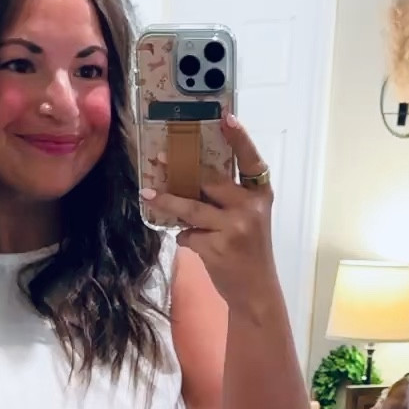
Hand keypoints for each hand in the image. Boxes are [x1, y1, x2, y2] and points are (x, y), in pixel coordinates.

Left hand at [141, 114, 278, 312]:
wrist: (256, 292)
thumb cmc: (248, 251)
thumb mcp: (249, 219)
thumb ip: (229, 198)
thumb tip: (189, 177)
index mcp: (261, 195)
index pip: (251, 160)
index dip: (239, 138)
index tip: (225, 116)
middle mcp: (250, 208)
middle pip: (210, 180)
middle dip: (181, 170)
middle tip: (159, 159)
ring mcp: (234, 227)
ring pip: (191, 206)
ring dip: (167, 200)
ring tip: (147, 193)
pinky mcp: (217, 247)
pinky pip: (187, 233)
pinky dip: (183, 236)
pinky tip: (188, 240)